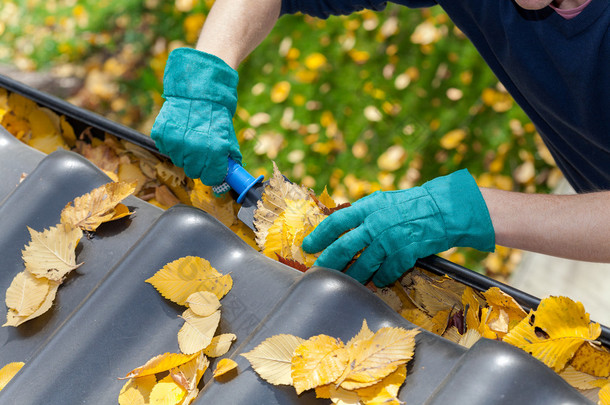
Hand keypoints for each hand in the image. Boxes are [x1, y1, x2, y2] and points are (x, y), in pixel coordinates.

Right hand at [151, 48, 241, 185]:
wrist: (197, 89)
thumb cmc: (215, 113)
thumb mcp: (228, 135)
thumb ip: (228, 157)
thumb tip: (230, 177)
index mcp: (215, 150)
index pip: (211, 178)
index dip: (213, 175)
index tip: (212, 170)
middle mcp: (195, 148)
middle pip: (193, 172)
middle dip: (198, 165)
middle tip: (201, 151)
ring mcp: (176, 142)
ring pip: (178, 161)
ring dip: (184, 154)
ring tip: (189, 136)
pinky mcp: (161, 135)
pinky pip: (166, 149)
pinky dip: (171, 143)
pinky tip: (179, 130)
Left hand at [302, 169, 494, 286]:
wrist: (442, 209)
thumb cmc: (409, 205)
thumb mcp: (381, 201)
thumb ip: (361, 214)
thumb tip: (339, 228)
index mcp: (368, 207)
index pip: (336, 222)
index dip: (319, 236)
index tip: (308, 246)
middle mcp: (376, 223)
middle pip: (344, 248)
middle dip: (328, 262)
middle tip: (319, 271)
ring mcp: (390, 239)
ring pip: (363, 266)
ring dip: (353, 277)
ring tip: (346, 282)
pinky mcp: (405, 253)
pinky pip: (386, 273)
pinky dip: (380, 279)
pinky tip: (378, 280)